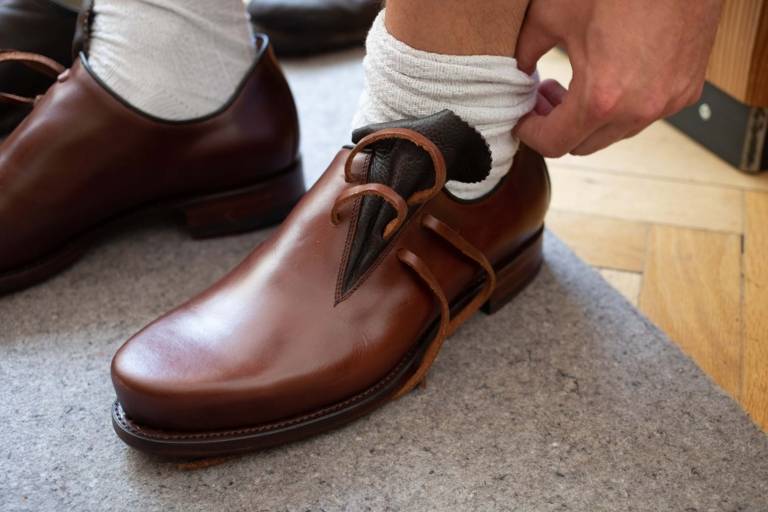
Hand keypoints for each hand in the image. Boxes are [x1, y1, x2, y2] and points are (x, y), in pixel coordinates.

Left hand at [514, 0, 721, 156]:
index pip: (554, 144)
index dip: (530, 133)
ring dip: (589, 118)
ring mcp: (666, 103)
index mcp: (600, 99)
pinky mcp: (686, 90)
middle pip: (583, 145)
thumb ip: (526, 51)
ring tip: (575, 83)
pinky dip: (621, 105)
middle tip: (544, 97)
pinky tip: (611, 74)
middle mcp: (637, 110)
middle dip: (557, 126)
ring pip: (614, 132)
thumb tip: (517, 71)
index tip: (523, 118)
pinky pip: (644, 113)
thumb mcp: (553, 13)